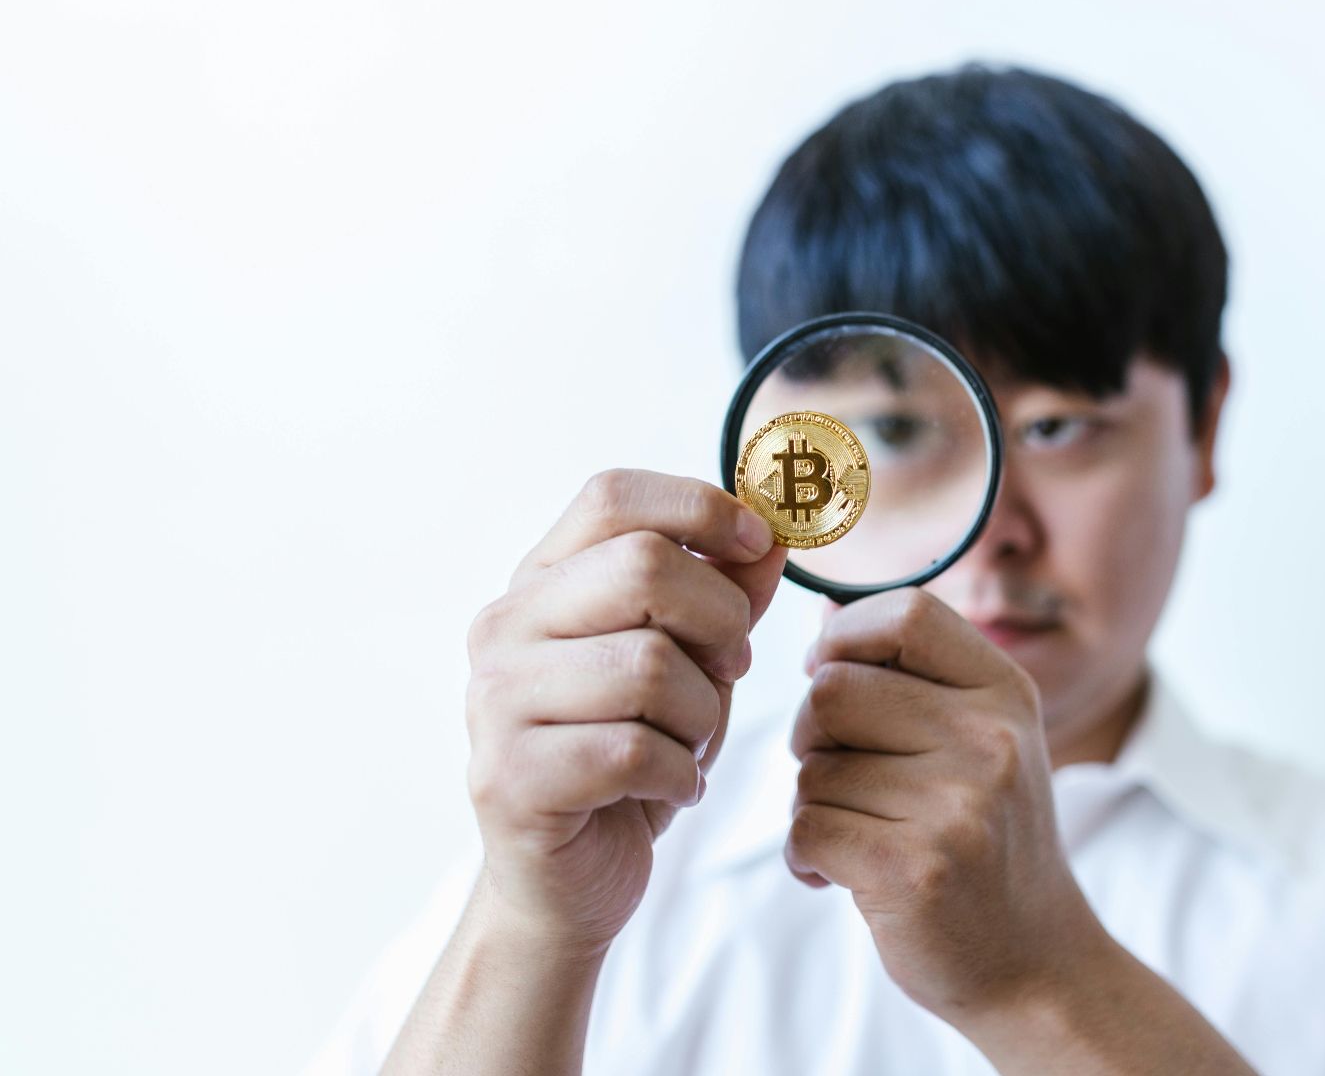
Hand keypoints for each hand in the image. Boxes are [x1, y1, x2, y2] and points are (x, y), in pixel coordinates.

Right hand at [462, 469, 785, 952]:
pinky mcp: (509, 777)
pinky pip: (633, 750)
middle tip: (730, 670)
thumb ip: (726, 595)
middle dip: (719, 621)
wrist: (569, 883)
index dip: (700, 507)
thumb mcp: (693, 666)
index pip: (612, 496)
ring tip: (688, 743)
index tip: (760, 545)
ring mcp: (495, 701)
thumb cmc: (631, 759)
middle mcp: (503, 627)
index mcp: (541, 582)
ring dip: (700, 714)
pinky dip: (678, 771)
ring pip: (649, 665)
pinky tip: (671, 786)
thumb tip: (772, 529)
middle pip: (643, 568)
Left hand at [785, 588, 1108, 1026]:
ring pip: (812, 770)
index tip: (828, 671)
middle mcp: (990, 741)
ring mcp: (958, 806)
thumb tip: (822, 613)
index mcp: (1006, 695)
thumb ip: (909, 678)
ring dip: (812, 807)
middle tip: (839, 778)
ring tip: (862, 837)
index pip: (906, 613)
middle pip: (833, 690)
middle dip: (811, 735)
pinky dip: (805, 857)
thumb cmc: (987, 843)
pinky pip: (807, 829)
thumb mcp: (979, 743)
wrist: (1035, 963)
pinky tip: (841, 877)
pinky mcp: (915, 869)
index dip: (845, 634)